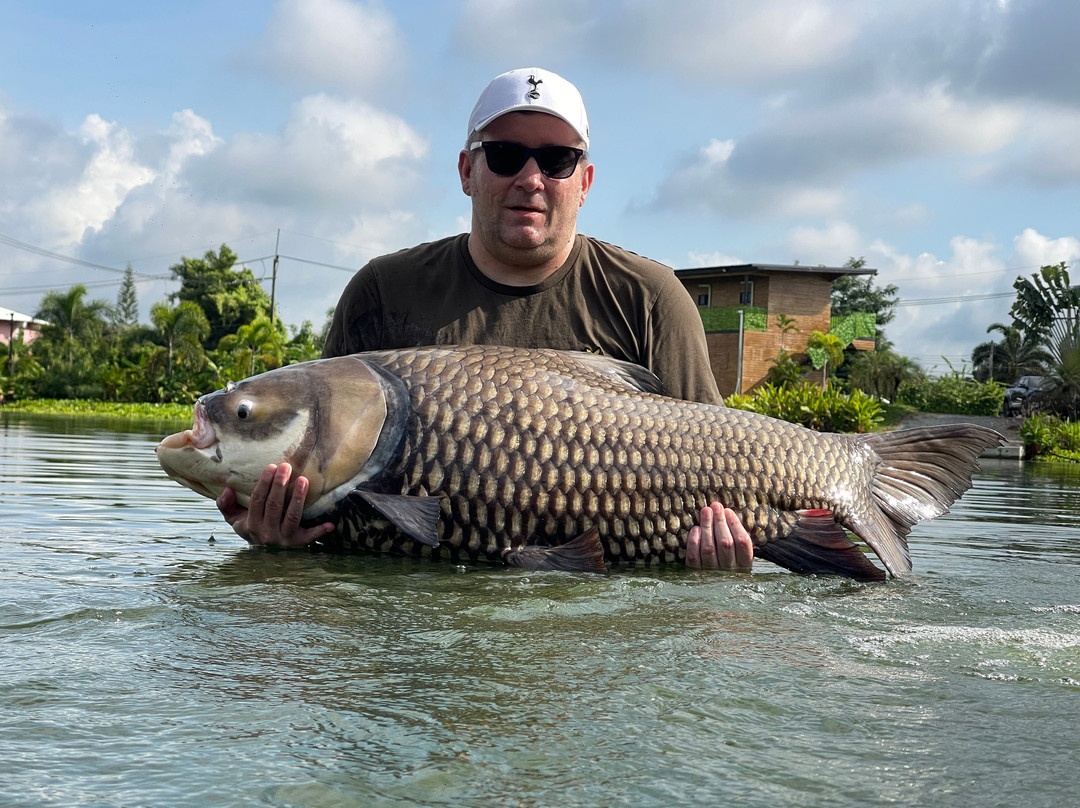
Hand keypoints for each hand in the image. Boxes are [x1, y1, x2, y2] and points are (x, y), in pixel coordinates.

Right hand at [216, 462, 334, 546]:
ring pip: (292, 517)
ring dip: (298, 498)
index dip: (264, 483)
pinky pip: (309, 537)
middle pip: (274, 506)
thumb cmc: (250, 527)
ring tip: (303, 480)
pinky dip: (319, 532)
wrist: (262, 553)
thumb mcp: (234, 519)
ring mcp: (284, 539)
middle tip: (286, 467)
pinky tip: (330, 524)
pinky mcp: (298, 543)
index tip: (271, 467)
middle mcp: (267, 533)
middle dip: (280, 485)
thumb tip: (226, 490)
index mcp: (251, 524)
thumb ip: (225, 505)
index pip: (258, 500)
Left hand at [685, 503, 753, 570]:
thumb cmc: (728, 568)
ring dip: (707, 527)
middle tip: (715, 506)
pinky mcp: (696, 575)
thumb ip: (737, 541)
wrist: (714, 595)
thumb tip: (727, 514)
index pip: (743, 542)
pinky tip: (696, 529)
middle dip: (720, 521)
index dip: (735, 524)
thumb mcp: (739, 558)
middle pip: (725, 543)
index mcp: (745, 566)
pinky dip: (694, 541)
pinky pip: (694, 557)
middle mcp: (730, 571)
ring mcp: (712, 574)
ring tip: (705, 511)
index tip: (728, 511)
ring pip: (709, 548)